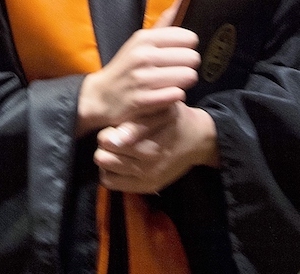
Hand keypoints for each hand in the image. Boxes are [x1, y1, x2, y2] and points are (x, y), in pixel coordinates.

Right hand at [77, 0, 198, 135]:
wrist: (101, 96)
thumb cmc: (125, 67)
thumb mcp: (139, 41)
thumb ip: (163, 24)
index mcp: (144, 38)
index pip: (188, 37)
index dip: (189, 47)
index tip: (181, 53)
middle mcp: (143, 55)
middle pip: (192, 58)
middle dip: (189, 66)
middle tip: (178, 71)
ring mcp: (143, 78)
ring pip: (188, 76)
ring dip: (184, 82)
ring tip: (173, 83)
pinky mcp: (144, 100)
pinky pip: (177, 95)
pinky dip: (175, 96)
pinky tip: (166, 95)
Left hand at [94, 104, 218, 193]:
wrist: (196, 139)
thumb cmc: (173, 119)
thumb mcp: (160, 111)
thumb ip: (138, 123)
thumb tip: (115, 139)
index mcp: (149, 140)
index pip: (109, 141)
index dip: (106, 134)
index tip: (113, 129)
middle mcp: (148, 163)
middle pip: (103, 157)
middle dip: (104, 147)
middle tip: (112, 140)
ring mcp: (148, 177)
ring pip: (106, 170)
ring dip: (106, 160)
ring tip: (115, 151)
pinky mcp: (148, 187)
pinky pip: (113, 183)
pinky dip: (110, 173)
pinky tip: (119, 163)